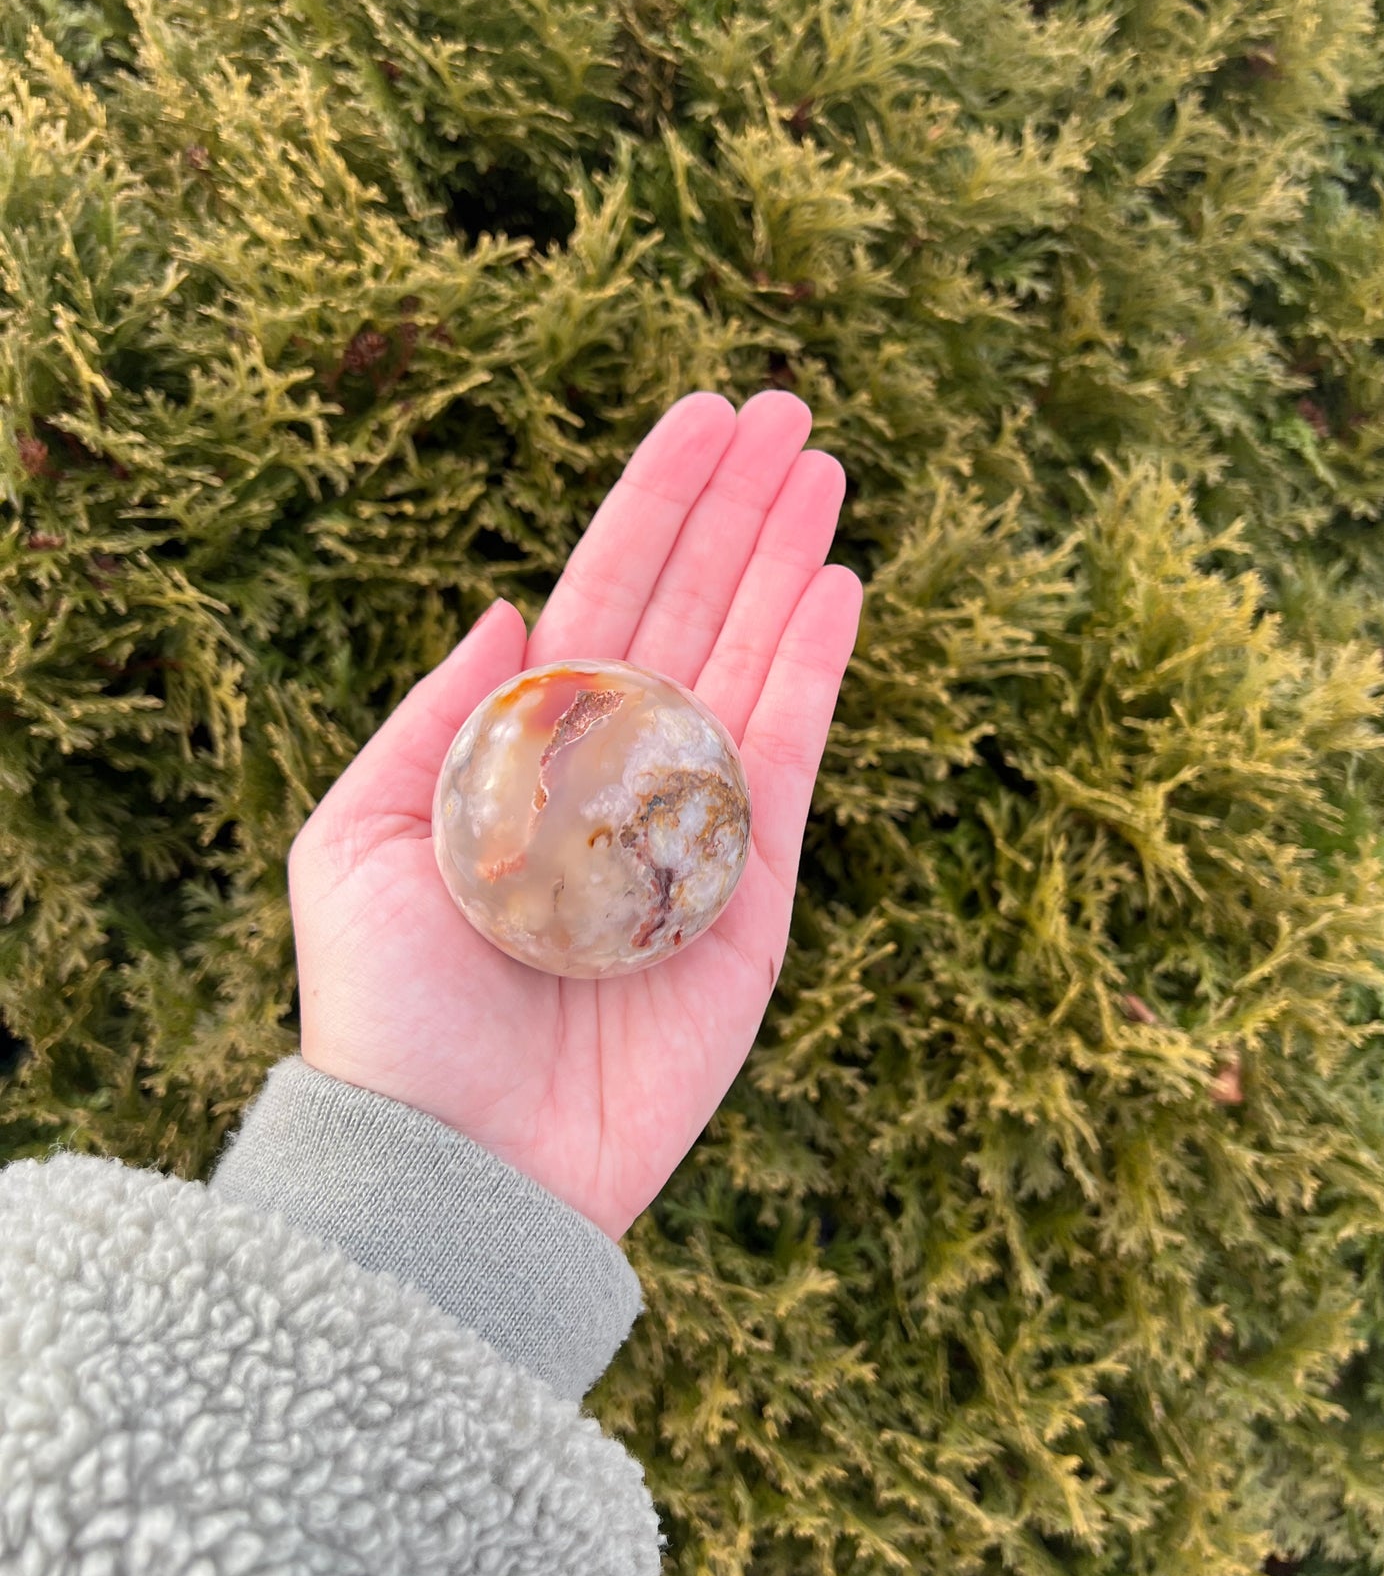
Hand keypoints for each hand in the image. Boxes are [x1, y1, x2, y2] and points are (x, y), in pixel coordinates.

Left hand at [287, 390, 861, 1240]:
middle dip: (733, 507)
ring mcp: (687, 827)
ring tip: (822, 466)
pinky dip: (813, 670)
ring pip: (746, 660)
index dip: (652, 502)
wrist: (458, 1164)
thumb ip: (438, 720)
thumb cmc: (388, 1012)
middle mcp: (613, 772)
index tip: (702, 415)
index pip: (601, 594)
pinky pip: (786, 761)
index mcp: (521, 749)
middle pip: (687, 607)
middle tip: (786, 410)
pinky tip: (834, 584)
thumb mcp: (357, 841)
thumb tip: (505, 605)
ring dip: (783, 561)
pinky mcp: (747, 896)